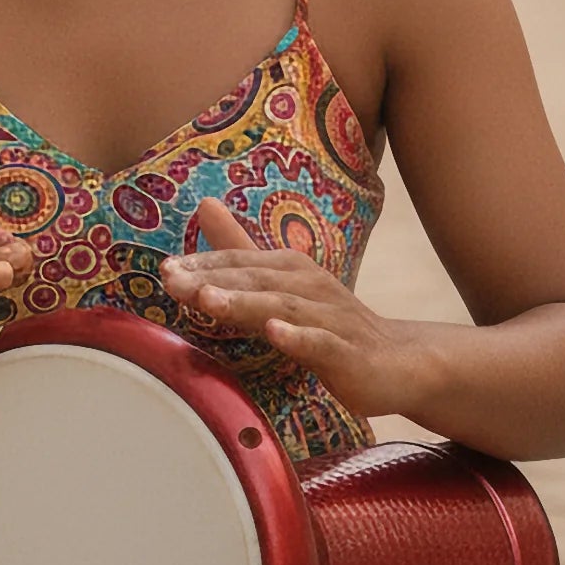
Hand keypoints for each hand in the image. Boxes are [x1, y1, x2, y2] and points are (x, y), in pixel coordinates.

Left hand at [158, 197, 427, 421]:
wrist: (399, 361)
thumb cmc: (330, 324)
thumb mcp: (281, 285)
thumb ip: (240, 250)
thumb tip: (203, 204)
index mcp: (290, 269)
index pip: (239, 263)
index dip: (201, 264)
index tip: (164, 269)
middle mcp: (309, 287)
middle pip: (255, 280)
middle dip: (212, 278)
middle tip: (171, 279)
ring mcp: (330, 319)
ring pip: (283, 308)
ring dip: (246, 302)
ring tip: (209, 300)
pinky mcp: (348, 353)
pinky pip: (323, 343)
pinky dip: (299, 337)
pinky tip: (276, 334)